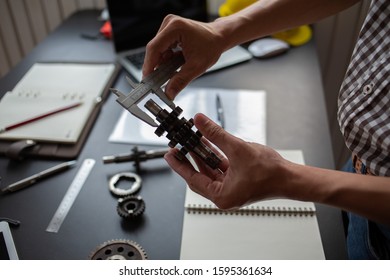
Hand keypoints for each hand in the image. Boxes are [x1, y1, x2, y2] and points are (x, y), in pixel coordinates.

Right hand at [143, 15, 225, 99]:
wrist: (219, 37)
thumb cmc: (212, 45)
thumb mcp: (196, 66)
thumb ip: (180, 81)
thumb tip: (169, 93)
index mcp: (175, 28)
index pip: (154, 48)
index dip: (149, 65)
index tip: (147, 78)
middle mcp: (169, 24)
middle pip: (154, 49)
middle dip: (157, 66)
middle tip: (158, 81)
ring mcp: (168, 26)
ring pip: (157, 50)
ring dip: (162, 63)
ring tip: (172, 71)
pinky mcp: (169, 31)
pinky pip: (162, 48)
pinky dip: (166, 58)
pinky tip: (174, 64)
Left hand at [164, 113, 290, 208]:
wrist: (290, 178)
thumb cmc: (270, 172)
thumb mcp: (237, 148)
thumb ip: (216, 134)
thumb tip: (200, 122)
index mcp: (221, 196)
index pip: (193, 179)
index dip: (179, 165)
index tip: (169, 155)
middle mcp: (224, 195)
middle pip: (199, 175)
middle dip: (189, 159)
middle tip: (177, 147)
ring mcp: (231, 188)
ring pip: (210, 170)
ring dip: (201, 156)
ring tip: (190, 141)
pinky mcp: (237, 181)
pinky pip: (220, 168)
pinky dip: (213, 156)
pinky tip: (207, 144)